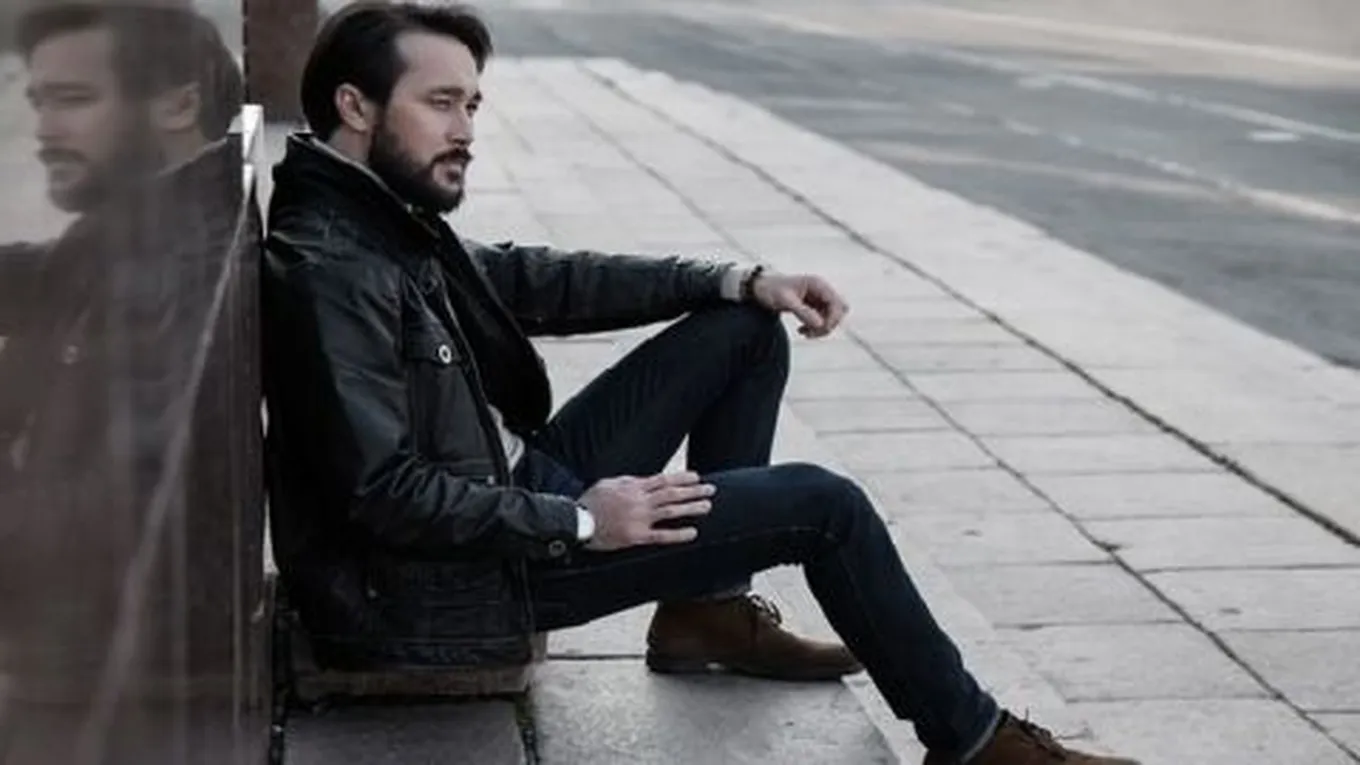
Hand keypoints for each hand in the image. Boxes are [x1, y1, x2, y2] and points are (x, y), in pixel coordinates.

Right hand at [578, 471, 714, 550]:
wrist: (578, 522)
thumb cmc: (590, 502)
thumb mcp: (608, 483)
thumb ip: (628, 481)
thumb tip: (644, 479)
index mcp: (633, 487)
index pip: (663, 480)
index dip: (682, 478)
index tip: (696, 477)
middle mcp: (640, 501)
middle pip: (672, 494)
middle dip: (693, 490)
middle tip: (711, 490)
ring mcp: (640, 519)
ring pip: (671, 512)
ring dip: (691, 508)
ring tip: (707, 506)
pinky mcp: (637, 536)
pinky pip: (662, 536)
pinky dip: (678, 534)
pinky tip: (693, 533)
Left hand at [749, 271, 848, 337]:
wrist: (761, 289)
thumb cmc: (771, 290)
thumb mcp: (785, 300)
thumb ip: (803, 312)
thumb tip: (820, 324)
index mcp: (817, 284)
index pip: (837, 304)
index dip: (833, 319)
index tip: (819, 329)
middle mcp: (821, 290)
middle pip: (839, 312)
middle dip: (828, 325)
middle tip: (811, 332)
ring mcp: (819, 298)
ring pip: (832, 318)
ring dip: (821, 328)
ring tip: (804, 332)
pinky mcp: (814, 306)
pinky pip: (823, 320)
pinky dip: (815, 328)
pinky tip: (802, 330)